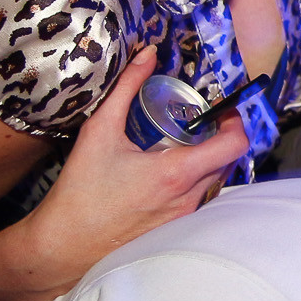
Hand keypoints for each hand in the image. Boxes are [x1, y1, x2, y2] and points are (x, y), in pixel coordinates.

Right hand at [12, 49, 251, 299]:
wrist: (63, 245)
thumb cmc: (80, 191)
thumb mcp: (99, 131)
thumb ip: (126, 88)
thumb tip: (147, 55)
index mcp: (176, 173)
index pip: (235, 145)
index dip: (237, 121)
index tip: (223, 109)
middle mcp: (188, 198)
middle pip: (229, 161)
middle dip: (222, 137)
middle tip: (202, 121)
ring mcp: (184, 218)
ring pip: (215, 181)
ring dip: (208, 159)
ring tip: (183, 143)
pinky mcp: (175, 230)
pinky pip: (200, 198)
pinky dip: (195, 180)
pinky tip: (168, 172)